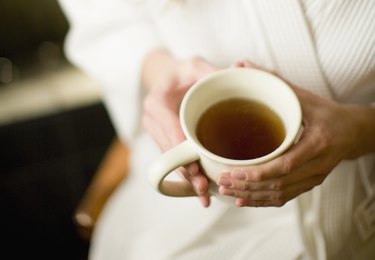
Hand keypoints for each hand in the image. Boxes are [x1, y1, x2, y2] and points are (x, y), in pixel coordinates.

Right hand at [142, 51, 217, 206]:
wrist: (167, 78)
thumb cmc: (182, 72)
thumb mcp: (196, 66)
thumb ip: (212, 72)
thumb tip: (237, 76)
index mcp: (157, 102)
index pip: (170, 132)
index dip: (183, 153)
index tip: (197, 170)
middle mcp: (152, 119)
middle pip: (169, 152)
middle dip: (186, 172)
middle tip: (204, 189)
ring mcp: (155, 131)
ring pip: (169, 159)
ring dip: (185, 177)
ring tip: (203, 194)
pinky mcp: (162, 139)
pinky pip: (172, 157)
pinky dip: (185, 172)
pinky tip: (198, 188)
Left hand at [217, 61, 374, 206]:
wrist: (353, 132)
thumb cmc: (326, 112)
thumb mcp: (303, 95)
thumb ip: (272, 81)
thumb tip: (240, 65)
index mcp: (317, 142)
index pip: (286, 165)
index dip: (258, 173)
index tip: (233, 173)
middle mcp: (317, 164)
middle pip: (278, 185)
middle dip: (247, 186)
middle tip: (221, 182)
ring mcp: (314, 178)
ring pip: (279, 195)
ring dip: (251, 195)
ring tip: (226, 190)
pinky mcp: (310, 184)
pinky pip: (285, 198)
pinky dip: (262, 201)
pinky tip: (243, 199)